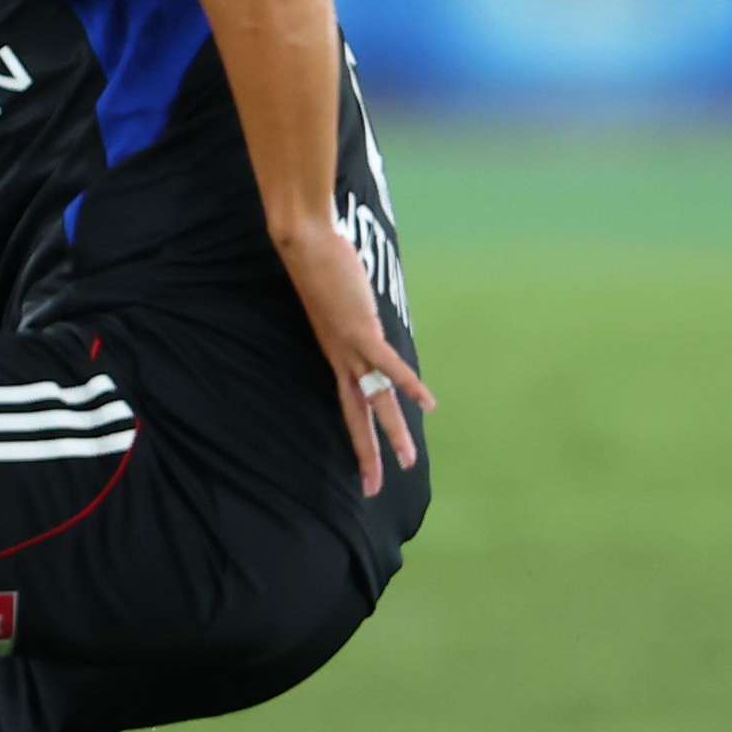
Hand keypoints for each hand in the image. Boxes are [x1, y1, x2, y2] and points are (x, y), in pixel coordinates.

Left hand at [278, 216, 430, 498]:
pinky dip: (409, 384)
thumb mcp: (337, 301)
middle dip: (367, 453)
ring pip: (375, 399)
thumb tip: (364, 316)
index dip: (357, 435)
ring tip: (407, 461)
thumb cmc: (320, 264)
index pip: (347, 404)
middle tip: (374, 489)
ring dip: (394, 431)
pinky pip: (388, 364)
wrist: (303, 243)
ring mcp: (349, 346)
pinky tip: (428, 403)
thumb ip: (352, 317)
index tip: (363, 465)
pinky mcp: (361, 329)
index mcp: (334, 355)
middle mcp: (339, 358)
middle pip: (356, 415)